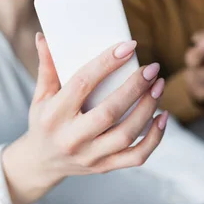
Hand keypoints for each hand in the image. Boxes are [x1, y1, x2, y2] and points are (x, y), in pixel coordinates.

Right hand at [1, 33, 167, 203]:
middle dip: (135, 87)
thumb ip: (47, 67)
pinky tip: (162, 117)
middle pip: (109, 112)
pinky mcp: (104, 167)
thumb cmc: (43, 122)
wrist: (42, 163)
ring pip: (126, 134)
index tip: (128, 47)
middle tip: (152, 68)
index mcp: (54, 115)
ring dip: (147, 108)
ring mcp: (89, 156)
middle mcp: (71, 138)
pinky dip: (154, 138)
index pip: (82, 83)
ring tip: (158, 86)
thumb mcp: (40, 96)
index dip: (106, 63)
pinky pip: (136, 156)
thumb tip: (43, 37)